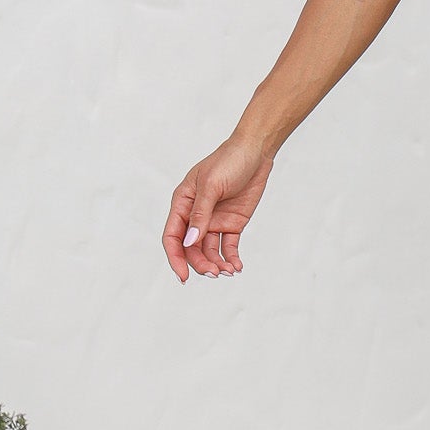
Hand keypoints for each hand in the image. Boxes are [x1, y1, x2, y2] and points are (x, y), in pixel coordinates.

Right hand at [162, 133, 274, 281]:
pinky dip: (231, 258)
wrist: (256, 152)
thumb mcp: (211, 186)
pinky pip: (228, 246)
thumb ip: (200, 214)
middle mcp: (195, 215)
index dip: (175, 258)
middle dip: (201, 264)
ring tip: (229, 271)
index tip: (183, 276)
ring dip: (217, 263)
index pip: (173, 236)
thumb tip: (189, 241)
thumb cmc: (228, 161)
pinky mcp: (232, 224)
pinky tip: (237, 266)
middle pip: (191, 248)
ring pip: (209, 251)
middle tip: (215, 274)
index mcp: (182, 203)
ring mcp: (214, 221)